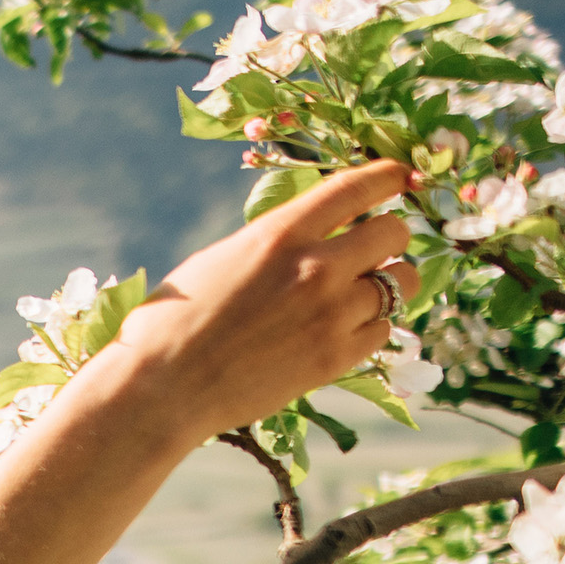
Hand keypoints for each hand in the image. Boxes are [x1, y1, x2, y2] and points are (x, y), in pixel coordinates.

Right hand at [98, 157, 418, 442]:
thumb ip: (277, 241)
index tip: (399, 176)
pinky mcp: (335, 359)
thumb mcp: (223, 257)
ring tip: (360, 290)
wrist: (163, 387)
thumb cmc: (176, 319)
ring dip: (387, 281)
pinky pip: (383, 330)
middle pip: (395, 231)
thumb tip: (318, 230)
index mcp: (280, 233)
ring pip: (401, 282)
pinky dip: (371, 325)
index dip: (388, 176)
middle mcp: (316, 268)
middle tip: (375, 246)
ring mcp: (331, 315)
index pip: (358, 186)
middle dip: (390, 234)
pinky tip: (342, 327)